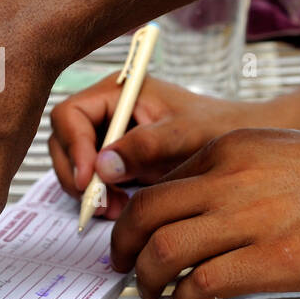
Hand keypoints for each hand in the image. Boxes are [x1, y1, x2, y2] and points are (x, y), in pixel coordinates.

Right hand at [49, 72, 248, 215]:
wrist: (236, 142)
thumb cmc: (216, 128)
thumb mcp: (183, 135)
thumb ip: (144, 146)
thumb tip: (102, 167)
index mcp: (118, 90)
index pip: (70, 114)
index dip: (73, 147)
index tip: (89, 179)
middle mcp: (106, 109)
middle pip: (63, 140)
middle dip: (76, 173)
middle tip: (99, 201)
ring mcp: (108, 133)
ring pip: (72, 162)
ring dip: (86, 189)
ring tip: (115, 207)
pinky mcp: (113, 157)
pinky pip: (90, 178)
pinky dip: (98, 196)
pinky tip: (120, 206)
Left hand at [110, 127, 299, 298]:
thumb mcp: (275, 152)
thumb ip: (228, 173)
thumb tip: (186, 207)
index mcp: (231, 148)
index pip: (157, 181)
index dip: (133, 216)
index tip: (129, 236)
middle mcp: (234, 178)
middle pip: (147, 212)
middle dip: (123, 246)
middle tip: (123, 264)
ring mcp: (254, 219)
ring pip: (165, 249)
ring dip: (147, 278)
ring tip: (153, 290)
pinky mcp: (276, 260)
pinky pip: (204, 284)